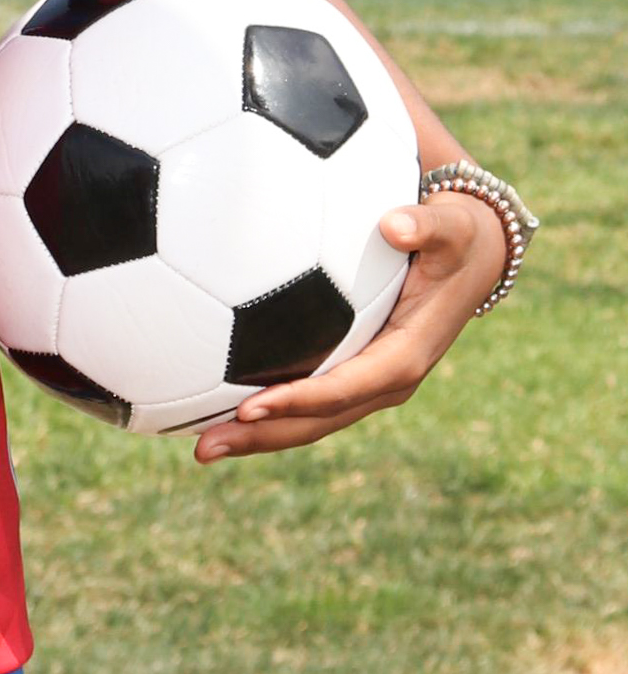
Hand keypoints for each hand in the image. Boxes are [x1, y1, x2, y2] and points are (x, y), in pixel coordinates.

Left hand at [194, 191, 507, 462]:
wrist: (474, 257)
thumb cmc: (457, 237)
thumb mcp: (452, 228)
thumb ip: (427, 225)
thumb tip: (394, 224)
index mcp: (407, 356)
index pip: (346, 388)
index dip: (300, 400)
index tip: (250, 407)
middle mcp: (387, 380)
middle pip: (319, 420)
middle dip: (263, 437)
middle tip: (202, 448)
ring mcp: (369, 382)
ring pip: (309, 419)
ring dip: (257, 435)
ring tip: (198, 444)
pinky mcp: (354, 372)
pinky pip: (307, 398)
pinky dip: (266, 410)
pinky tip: (214, 405)